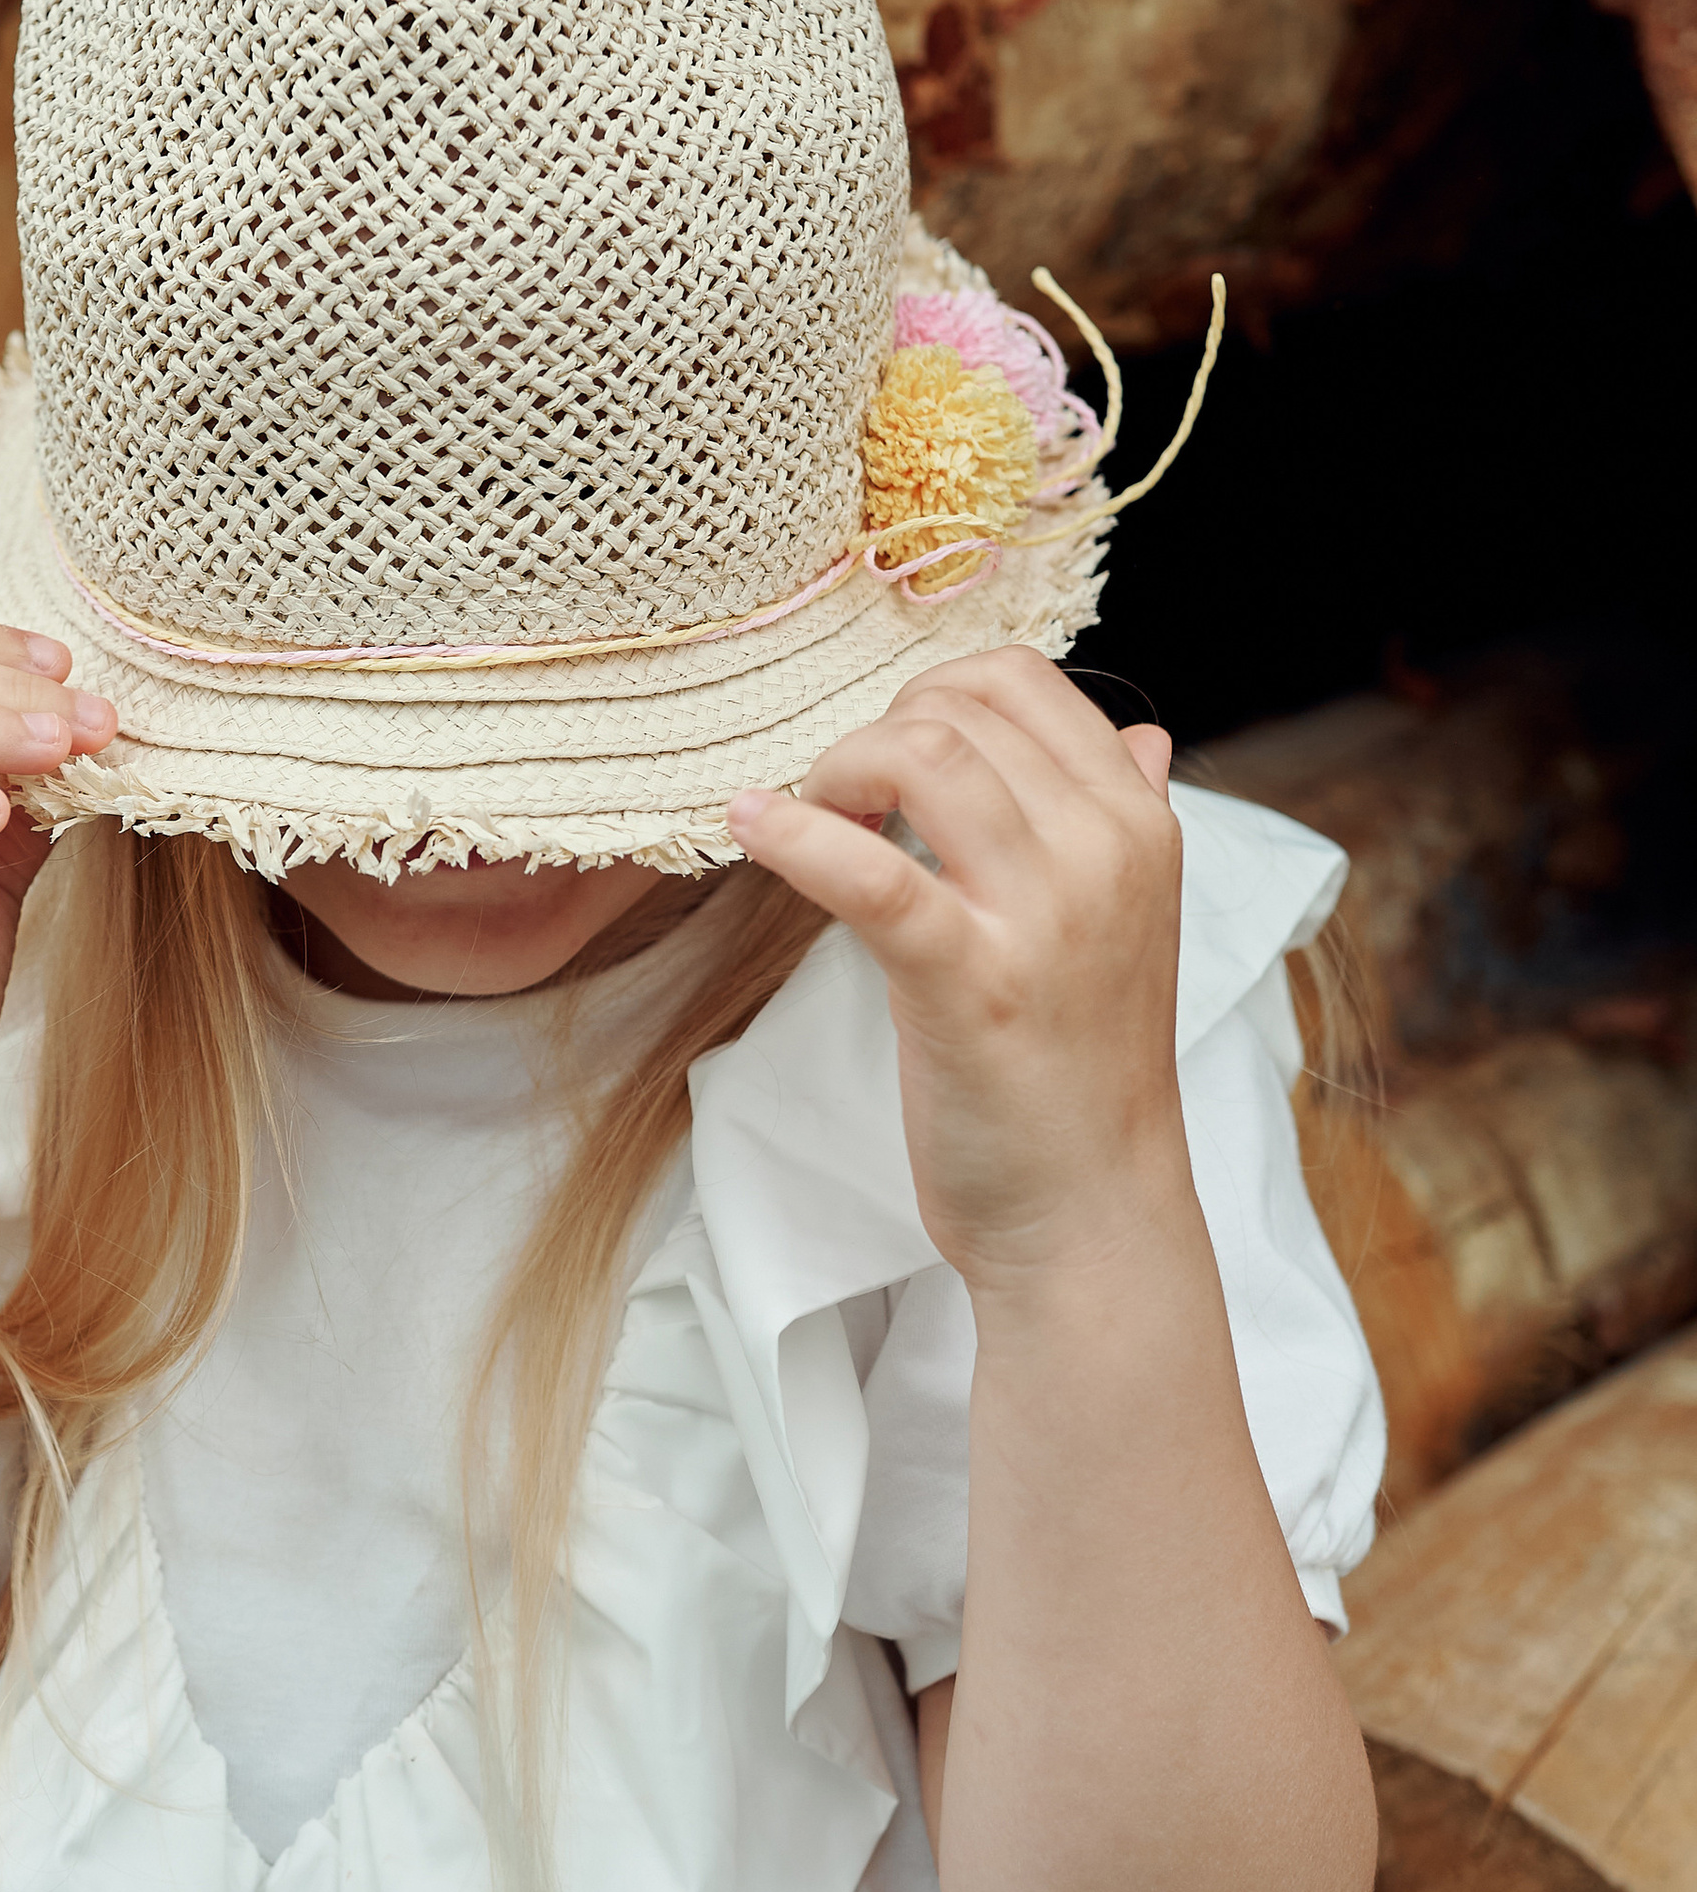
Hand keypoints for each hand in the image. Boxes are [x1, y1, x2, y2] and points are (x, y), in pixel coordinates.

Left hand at [728, 649, 1188, 1293]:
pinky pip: (871, 872)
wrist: (1090, 1211)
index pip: (1022, 681)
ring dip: (836, 771)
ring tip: (813, 822)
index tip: (889, 760)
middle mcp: (1104, 854)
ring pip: (921, 756)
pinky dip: (795, 834)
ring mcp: (1042, 917)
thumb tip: (1141, 739)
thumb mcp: (1133, 926)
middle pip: (959, 709)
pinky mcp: (969, 983)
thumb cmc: (1086, 1071)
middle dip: (871, 735)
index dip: (929, 695)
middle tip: (841, 802)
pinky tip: (750, 823)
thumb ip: (1125, 821)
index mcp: (1138, 827)